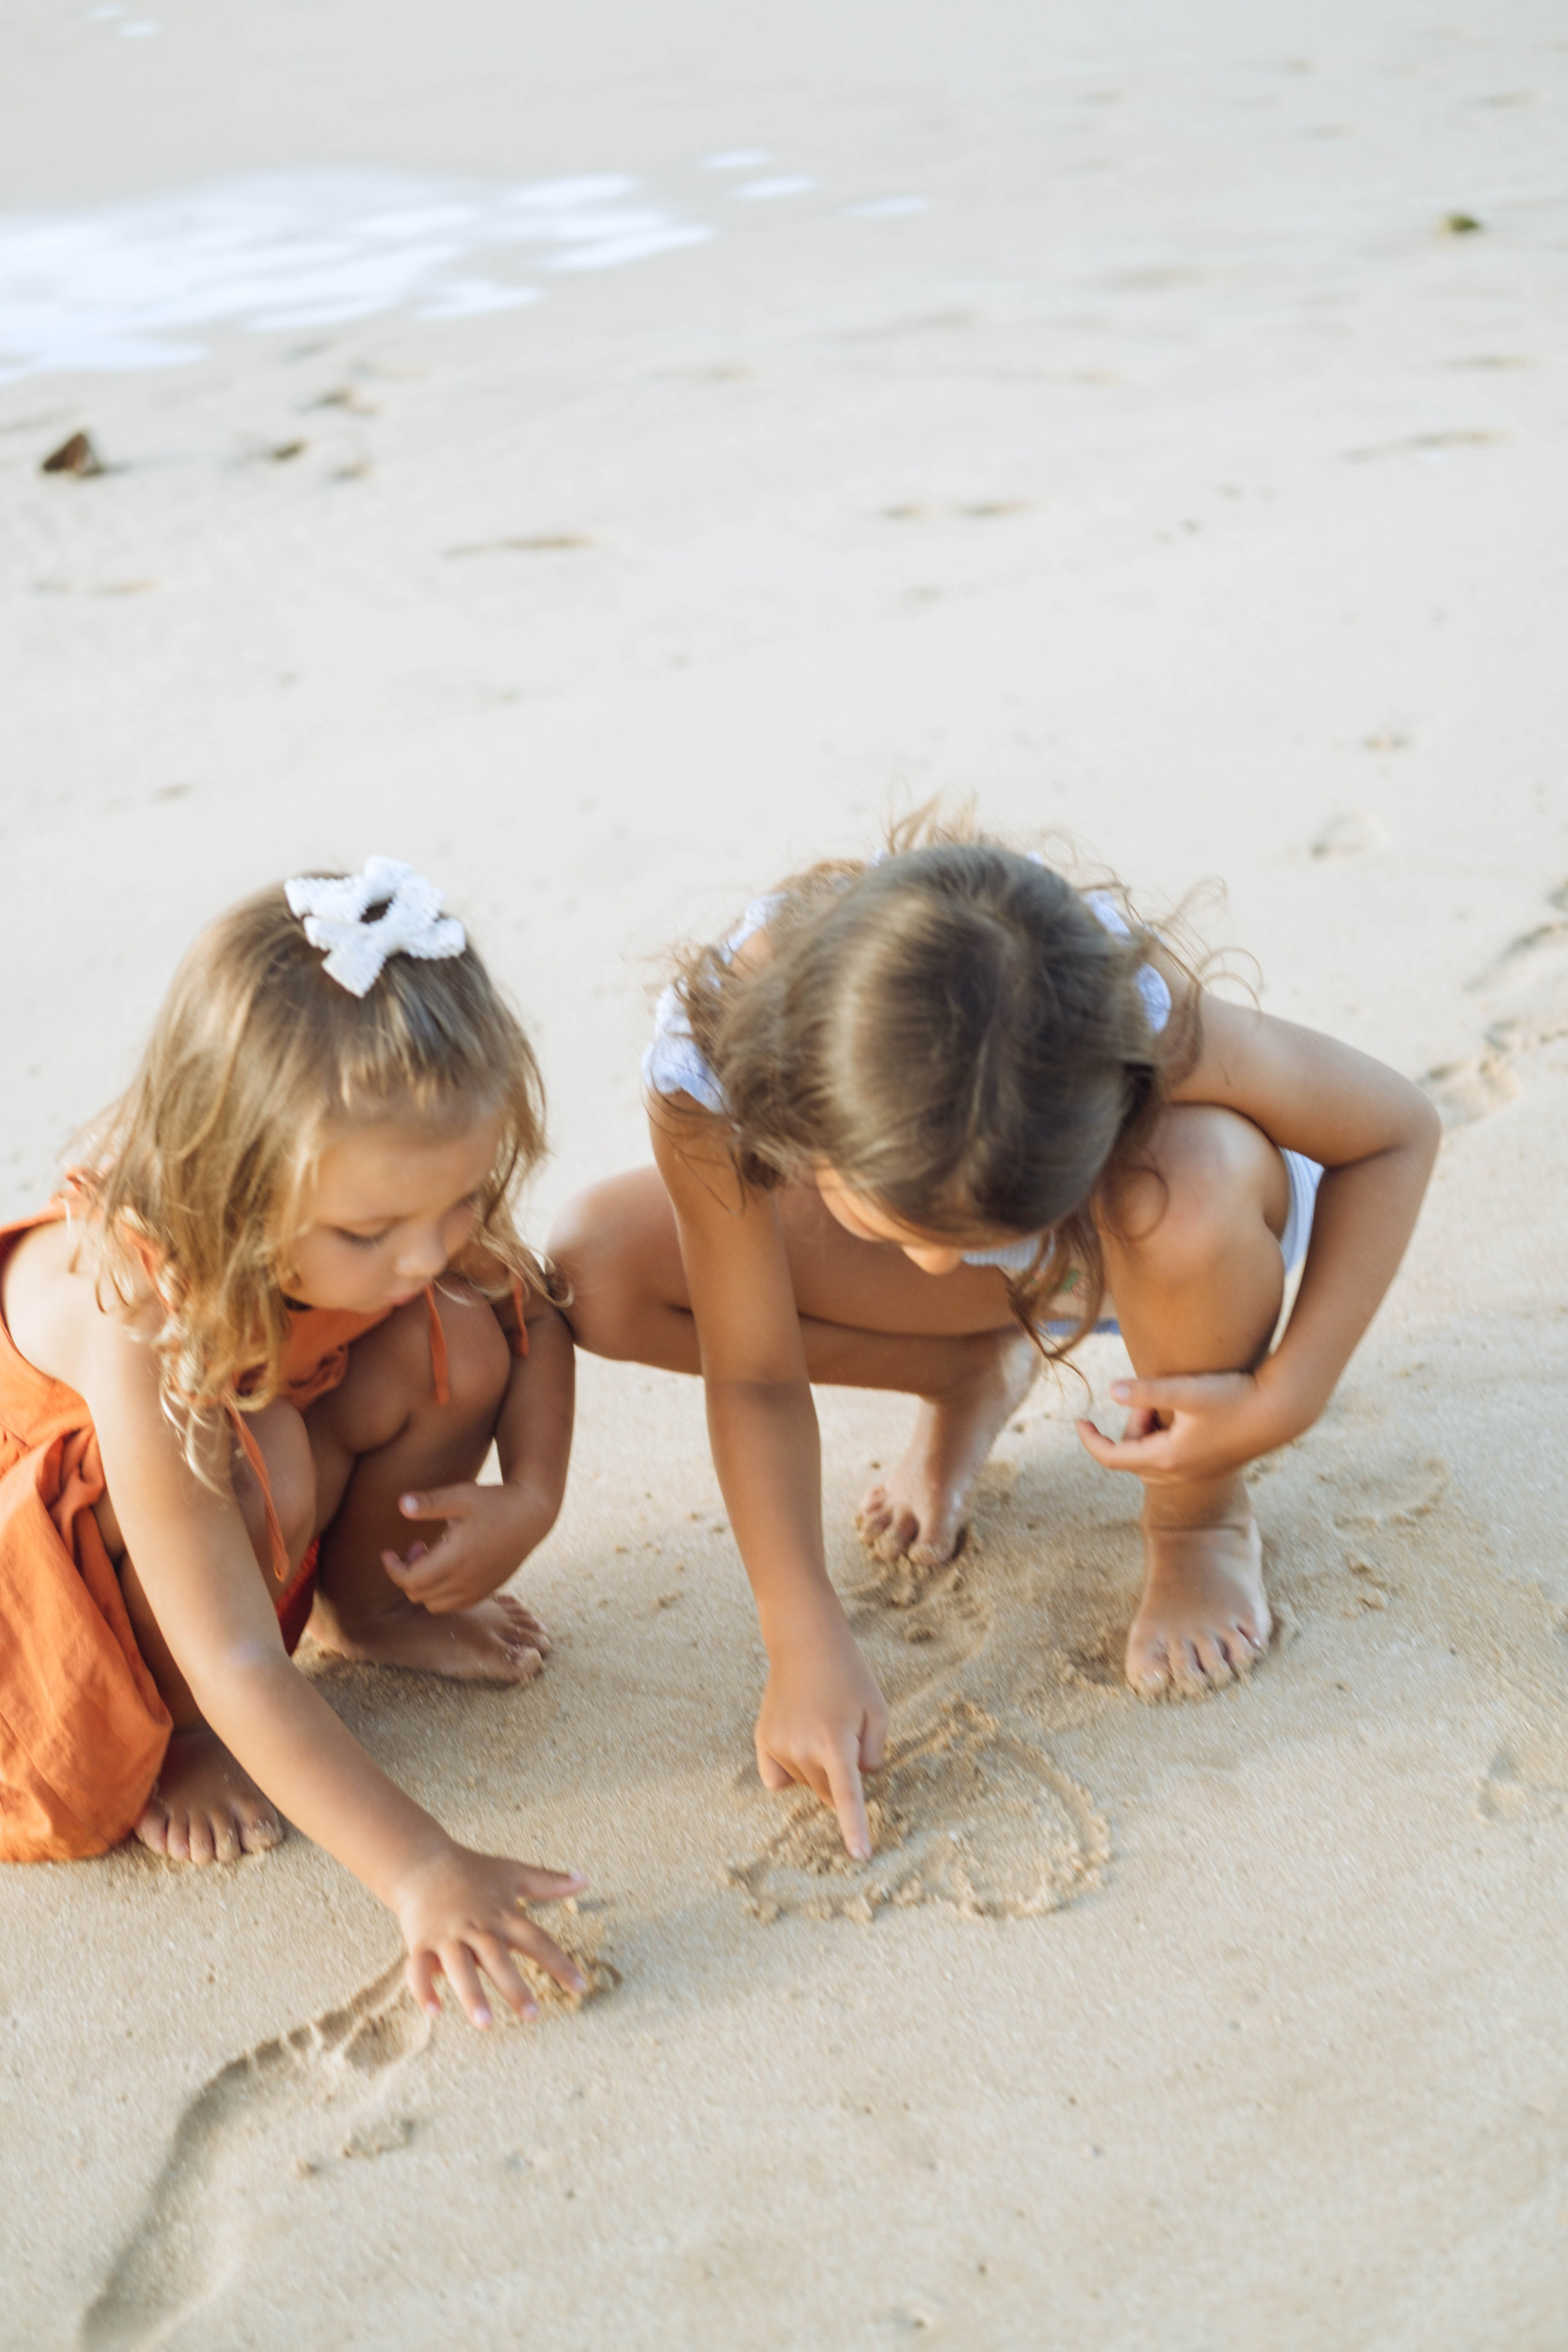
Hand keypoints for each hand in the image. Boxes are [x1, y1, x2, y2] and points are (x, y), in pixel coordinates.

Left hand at [383, 1481, 550, 1614]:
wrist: (533, 1514)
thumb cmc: (496, 1501)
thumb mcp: (462, 1495)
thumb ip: (430, 1503)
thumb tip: (401, 1504)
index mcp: (456, 1559)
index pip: (411, 1581)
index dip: (393, 1569)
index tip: (387, 1553)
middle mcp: (466, 1580)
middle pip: (419, 1595)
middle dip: (407, 1574)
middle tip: (415, 1546)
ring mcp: (479, 1588)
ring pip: (436, 1605)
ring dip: (424, 1587)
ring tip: (431, 1558)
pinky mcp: (488, 1589)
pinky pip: (456, 1605)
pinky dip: (442, 1594)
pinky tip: (448, 1568)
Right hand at [394, 1842, 587, 2027]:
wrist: (423, 1862)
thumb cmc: (472, 1871)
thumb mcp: (512, 1873)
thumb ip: (548, 1882)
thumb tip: (585, 1879)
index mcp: (502, 1914)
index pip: (536, 1939)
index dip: (559, 1962)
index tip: (580, 1987)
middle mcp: (476, 1927)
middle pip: (498, 1958)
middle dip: (514, 1987)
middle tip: (532, 2015)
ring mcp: (447, 1935)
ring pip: (459, 1968)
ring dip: (472, 1995)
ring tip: (485, 2023)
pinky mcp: (421, 1942)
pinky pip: (418, 1968)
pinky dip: (423, 1989)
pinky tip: (434, 2011)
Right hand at [756, 1609, 888, 1861]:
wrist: (805, 1644)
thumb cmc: (849, 1676)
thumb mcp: (878, 1711)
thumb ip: (874, 1754)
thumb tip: (857, 1781)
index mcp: (835, 1742)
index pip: (848, 1799)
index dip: (855, 1831)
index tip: (860, 1858)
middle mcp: (803, 1749)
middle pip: (829, 1793)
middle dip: (842, 1781)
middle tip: (846, 1741)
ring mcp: (778, 1746)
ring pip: (807, 1784)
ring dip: (819, 1769)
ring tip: (821, 1726)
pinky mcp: (763, 1741)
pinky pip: (779, 1779)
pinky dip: (791, 1771)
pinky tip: (797, 1742)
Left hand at [1075, 1370, 1293, 1484]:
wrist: (1281, 1411)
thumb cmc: (1235, 1395)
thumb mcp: (1187, 1389)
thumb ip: (1147, 1391)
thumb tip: (1111, 1391)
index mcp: (1167, 1457)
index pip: (1112, 1458)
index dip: (1090, 1441)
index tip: (1078, 1421)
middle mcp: (1178, 1473)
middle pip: (1131, 1458)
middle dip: (1129, 1429)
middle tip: (1147, 1399)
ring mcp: (1195, 1473)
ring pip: (1151, 1460)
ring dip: (1146, 1434)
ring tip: (1165, 1404)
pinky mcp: (1208, 1466)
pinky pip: (1170, 1461)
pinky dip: (1162, 1440)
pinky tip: (1180, 1414)